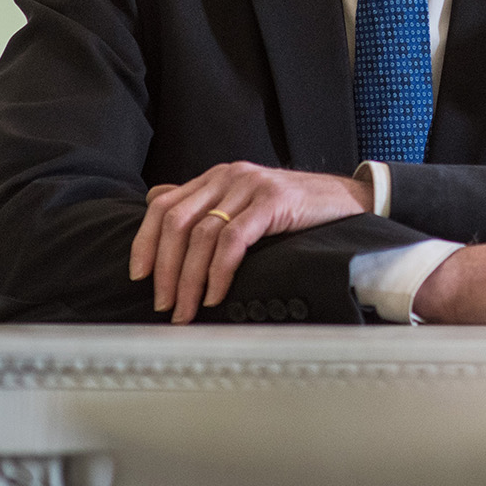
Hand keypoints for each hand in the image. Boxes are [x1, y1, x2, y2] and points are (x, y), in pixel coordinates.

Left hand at [128, 162, 370, 323]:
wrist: (347, 199)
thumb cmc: (295, 207)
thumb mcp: (243, 199)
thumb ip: (202, 201)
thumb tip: (155, 202)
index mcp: (215, 176)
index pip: (163, 204)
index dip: (145, 241)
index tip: (138, 276)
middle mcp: (228, 176)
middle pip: (177, 221)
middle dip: (165, 268)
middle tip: (163, 303)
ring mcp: (250, 186)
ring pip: (202, 234)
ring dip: (189, 279)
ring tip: (186, 310)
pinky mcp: (273, 202)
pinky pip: (233, 239)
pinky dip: (219, 271)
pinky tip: (215, 295)